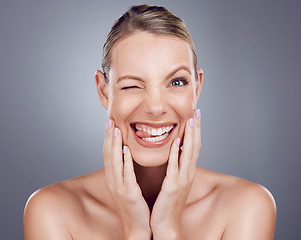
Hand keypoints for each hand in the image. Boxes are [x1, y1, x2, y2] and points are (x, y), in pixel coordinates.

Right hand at [103, 119, 150, 239]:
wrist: (137, 227)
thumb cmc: (134, 205)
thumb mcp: (127, 186)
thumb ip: (126, 170)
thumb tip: (127, 155)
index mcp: (113, 178)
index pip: (108, 154)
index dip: (108, 138)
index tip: (110, 123)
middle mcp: (113, 181)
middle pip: (108, 155)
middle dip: (108, 137)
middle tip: (109, 120)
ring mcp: (119, 187)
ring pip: (114, 162)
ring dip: (114, 145)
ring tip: (115, 129)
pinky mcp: (128, 193)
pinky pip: (126, 174)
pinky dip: (125, 161)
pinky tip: (126, 150)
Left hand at [150, 109, 200, 238]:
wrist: (166, 224)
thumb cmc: (168, 202)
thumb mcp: (174, 182)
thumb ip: (175, 167)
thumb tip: (175, 151)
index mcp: (186, 172)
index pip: (194, 147)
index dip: (196, 131)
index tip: (195, 115)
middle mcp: (187, 174)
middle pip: (195, 146)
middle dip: (196, 128)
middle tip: (197, 111)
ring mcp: (182, 180)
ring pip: (189, 154)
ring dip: (191, 136)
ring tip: (191, 120)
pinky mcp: (173, 186)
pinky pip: (175, 166)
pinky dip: (177, 153)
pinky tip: (176, 141)